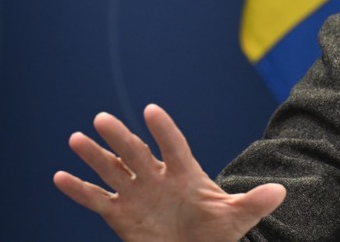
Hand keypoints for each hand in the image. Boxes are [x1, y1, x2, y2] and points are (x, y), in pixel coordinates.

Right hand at [54, 104, 284, 241]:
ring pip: (113, 170)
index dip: (163, 130)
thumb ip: (254, 203)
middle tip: (102, 119)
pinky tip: (59, 177)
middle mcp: (157, 178)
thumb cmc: (217, 233)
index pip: (173, 146)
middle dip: (120, 137)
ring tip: (76, 139)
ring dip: (94, 156)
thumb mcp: (237, 218)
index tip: (151, 111)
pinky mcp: (121, 215)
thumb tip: (281, 191)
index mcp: (185, 173)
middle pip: (136, 153)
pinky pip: (96, 199)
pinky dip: (78, 190)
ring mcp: (137, 194)